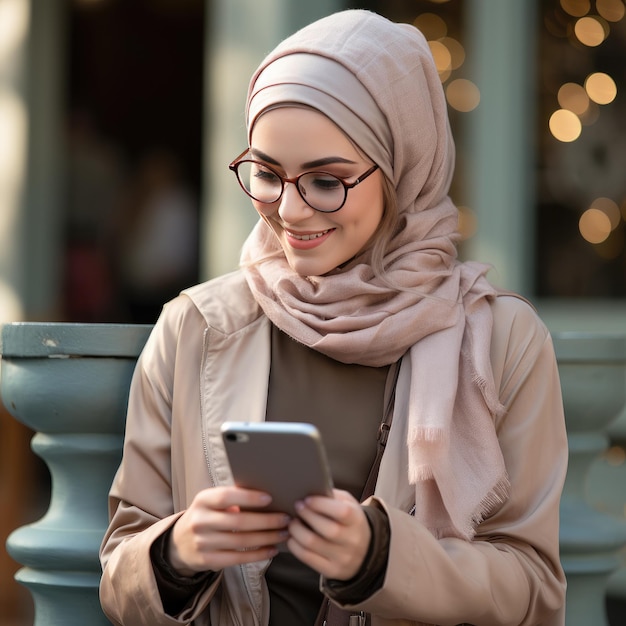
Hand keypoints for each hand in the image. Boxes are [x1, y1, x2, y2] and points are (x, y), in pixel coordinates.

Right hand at [168, 486, 290, 575]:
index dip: (248, 497)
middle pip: (238, 521)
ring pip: (241, 541)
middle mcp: (200, 521)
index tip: (270, 498)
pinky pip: (237, 558)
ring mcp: (202, 542)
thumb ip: (231, 497)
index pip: (226, 497)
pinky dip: (257, 554)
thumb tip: (266, 495)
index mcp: (203, 500)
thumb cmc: (206, 515)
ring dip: (266, 538)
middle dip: (266, 521)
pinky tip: (272, 550)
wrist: (179, 542)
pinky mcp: (207, 561)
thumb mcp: (211, 502)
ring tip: (284, 534)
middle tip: (286, 519)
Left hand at [286, 489, 370, 579]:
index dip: (321, 504)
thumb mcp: (349, 505)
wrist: (365, 552)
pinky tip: (293, 537)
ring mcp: (342, 558)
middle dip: (306, 515)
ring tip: (293, 522)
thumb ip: (333, 497)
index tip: (307, 499)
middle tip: (297, 507)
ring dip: (296, 530)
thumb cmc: (350, 522)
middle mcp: (352, 541)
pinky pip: (307, 557)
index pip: (341, 512)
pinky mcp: (331, 570)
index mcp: (357, 521)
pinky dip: (295, 545)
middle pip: (325, 528)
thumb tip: (310, 490)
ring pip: (312, 543)